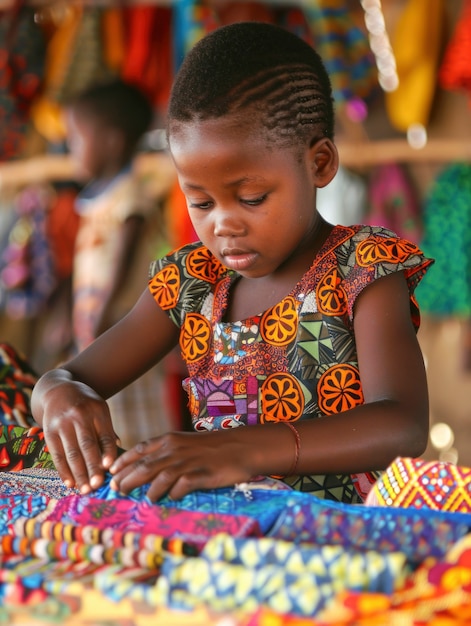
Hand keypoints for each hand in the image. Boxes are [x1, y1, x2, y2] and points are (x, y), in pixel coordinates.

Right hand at [40, 379, 118, 492]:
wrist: (58, 390)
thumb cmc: (85, 405)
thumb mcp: (99, 409)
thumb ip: (107, 430)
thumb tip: (115, 455)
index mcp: (97, 410)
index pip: (105, 434)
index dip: (107, 451)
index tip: (110, 467)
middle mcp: (79, 416)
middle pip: (87, 445)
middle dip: (93, 467)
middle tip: (98, 485)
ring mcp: (62, 423)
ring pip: (72, 452)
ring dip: (79, 473)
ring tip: (85, 489)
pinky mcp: (49, 431)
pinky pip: (57, 454)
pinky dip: (63, 470)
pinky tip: (70, 483)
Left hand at [109, 430, 254, 500]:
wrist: (240, 446)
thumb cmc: (211, 447)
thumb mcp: (184, 443)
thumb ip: (164, 453)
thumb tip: (142, 469)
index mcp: (170, 440)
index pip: (140, 450)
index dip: (123, 462)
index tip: (111, 473)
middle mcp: (176, 449)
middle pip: (145, 466)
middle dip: (127, 479)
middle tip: (117, 491)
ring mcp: (189, 462)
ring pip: (160, 476)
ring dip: (149, 490)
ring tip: (143, 500)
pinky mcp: (202, 474)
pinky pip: (182, 485)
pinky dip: (173, 493)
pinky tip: (170, 498)